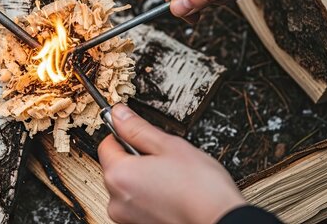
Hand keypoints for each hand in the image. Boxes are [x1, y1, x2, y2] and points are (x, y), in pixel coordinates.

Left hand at [98, 105, 245, 223]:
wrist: (221, 221)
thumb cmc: (200, 188)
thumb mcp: (169, 145)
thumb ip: (137, 128)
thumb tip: (119, 114)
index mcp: (119, 175)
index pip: (106, 144)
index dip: (124, 134)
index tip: (139, 133)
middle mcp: (116, 200)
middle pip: (116, 167)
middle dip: (135, 158)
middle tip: (163, 158)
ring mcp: (126, 218)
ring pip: (127, 186)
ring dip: (142, 179)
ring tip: (170, 178)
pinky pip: (136, 204)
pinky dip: (148, 197)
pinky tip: (170, 194)